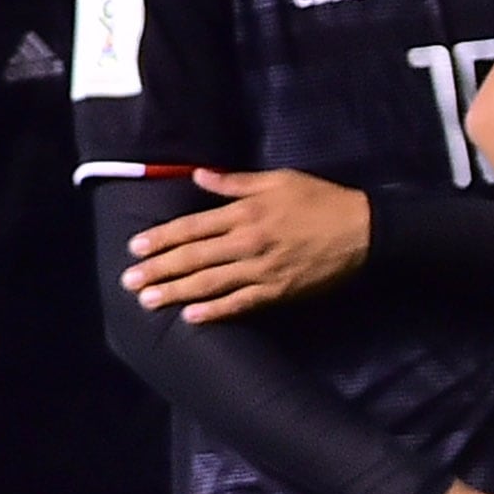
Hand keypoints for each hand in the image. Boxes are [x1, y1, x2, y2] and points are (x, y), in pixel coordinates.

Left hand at [124, 169, 373, 320]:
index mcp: (246, 213)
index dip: (161, 238)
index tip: (135, 248)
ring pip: (211, 284)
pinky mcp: (279, 291)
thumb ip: (235, 182)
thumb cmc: (321, 200)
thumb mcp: (279, 180)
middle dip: (159, 269)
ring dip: (177, 292)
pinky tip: (192, 318)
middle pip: (194, 258)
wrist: (364, 231)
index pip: (192, 227)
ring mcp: (263, 270)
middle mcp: (248, 242)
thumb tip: (198, 176)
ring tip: (148, 301)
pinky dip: (216, 311)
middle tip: (129, 281)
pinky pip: (241, 304)